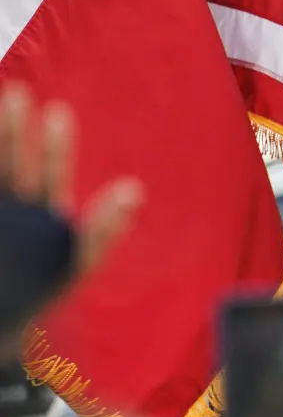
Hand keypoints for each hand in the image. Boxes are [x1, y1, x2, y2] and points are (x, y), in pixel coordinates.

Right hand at [0, 83, 142, 282]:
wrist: (1, 322)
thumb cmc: (42, 294)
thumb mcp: (77, 262)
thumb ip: (102, 229)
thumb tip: (135, 189)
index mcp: (43, 214)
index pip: (50, 173)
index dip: (54, 147)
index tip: (57, 112)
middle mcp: (13, 209)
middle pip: (10, 165)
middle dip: (11, 132)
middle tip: (17, 94)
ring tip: (4, 99)